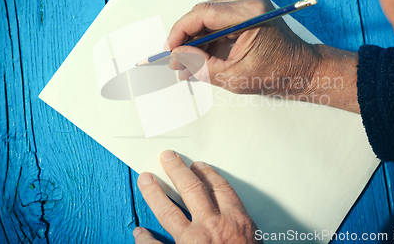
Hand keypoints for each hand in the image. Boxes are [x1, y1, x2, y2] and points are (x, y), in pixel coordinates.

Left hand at [133, 150, 261, 243]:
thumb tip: (235, 223)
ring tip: (146, 178)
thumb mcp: (254, 243)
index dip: (207, 174)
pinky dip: (145, 239)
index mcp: (236, 222)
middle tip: (167, 157)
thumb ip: (243, 230)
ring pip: (168, 210)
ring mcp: (192, 242)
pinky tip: (139, 231)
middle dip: (177, 170)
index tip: (198, 165)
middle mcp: (212, 226)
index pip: (220, 188)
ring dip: (154, 192)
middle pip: (192, 189)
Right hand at [166, 0, 321, 98]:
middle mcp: (249, 0)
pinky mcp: (246, 9)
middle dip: (186, 38)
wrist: (300, 70)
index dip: (180, 31)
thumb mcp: (233, 76)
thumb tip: (176, 57)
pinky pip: (217, 19)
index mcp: (249, 12)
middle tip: (176, 61)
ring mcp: (248, 2)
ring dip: (194, 39)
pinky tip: (198, 55)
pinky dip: (206, 37)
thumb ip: (200, 65)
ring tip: (185, 63)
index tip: (170, 50)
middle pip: (202, 13)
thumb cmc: (276, 73)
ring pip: (207, 17)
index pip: (202, 14)